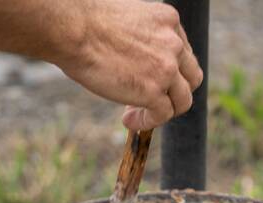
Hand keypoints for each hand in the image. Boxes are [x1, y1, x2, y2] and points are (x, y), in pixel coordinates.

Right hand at [59, 0, 203, 130]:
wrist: (71, 27)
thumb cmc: (84, 21)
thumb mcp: (125, 20)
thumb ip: (141, 38)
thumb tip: (137, 62)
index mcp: (168, 20)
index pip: (183, 53)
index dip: (170, 71)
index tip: (150, 78)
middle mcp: (174, 43)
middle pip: (191, 78)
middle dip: (175, 92)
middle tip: (152, 99)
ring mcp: (166, 68)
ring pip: (182, 101)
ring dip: (164, 111)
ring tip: (138, 114)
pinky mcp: (153, 90)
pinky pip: (163, 115)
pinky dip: (148, 122)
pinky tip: (129, 121)